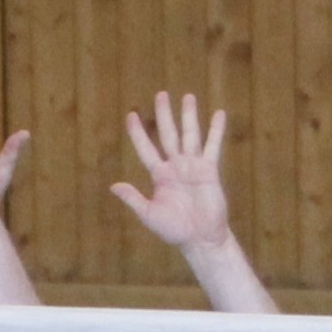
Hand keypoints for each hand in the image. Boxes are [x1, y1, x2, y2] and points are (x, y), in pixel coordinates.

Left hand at [111, 91, 229, 250]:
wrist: (200, 238)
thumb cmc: (174, 230)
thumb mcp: (150, 214)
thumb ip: (134, 198)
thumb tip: (113, 186)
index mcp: (159, 175)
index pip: (146, 148)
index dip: (138, 132)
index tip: (131, 115)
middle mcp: (175, 167)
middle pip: (168, 134)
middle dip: (164, 115)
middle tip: (160, 94)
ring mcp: (193, 166)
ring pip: (190, 135)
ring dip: (189, 116)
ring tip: (187, 96)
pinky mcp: (210, 170)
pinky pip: (213, 146)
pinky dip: (216, 131)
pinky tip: (218, 114)